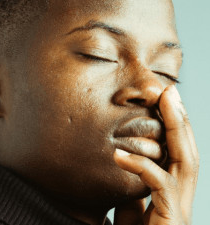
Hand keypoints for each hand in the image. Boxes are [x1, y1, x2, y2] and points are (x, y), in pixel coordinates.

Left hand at [113, 85, 198, 224]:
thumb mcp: (129, 208)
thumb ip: (131, 187)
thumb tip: (123, 159)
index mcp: (171, 189)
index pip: (176, 150)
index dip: (172, 125)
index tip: (162, 101)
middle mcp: (181, 194)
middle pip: (187, 148)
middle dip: (180, 118)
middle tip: (170, 90)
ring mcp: (180, 206)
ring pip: (186, 159)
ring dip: (176, 129)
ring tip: (164, 102)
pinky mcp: (172, 217)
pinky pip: (159, 184)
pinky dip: (140, 165)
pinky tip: (119, 154)